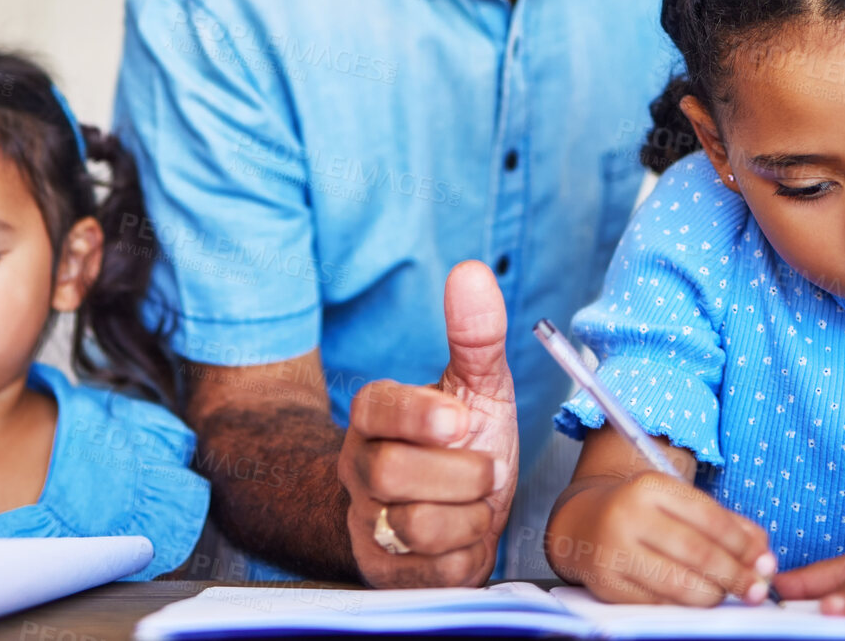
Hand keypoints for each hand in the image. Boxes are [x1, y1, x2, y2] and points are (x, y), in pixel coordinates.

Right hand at [337, 260, 517, 586]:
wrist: (458, 514)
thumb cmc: (465, 445)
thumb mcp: (477, 387)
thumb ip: (475, 333)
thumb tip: (471, 271)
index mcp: (375, 414)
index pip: (375, 408)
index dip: (418, 416)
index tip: (460, 421)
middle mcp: (359, 466)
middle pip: (390, 473)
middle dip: (459, 474)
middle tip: (485, 469)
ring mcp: (366, 520)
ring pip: (410, 526)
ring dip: (468, 516)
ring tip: (476, 503)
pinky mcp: (383, 570)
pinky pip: (430, 571)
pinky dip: (465, 555)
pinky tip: (466, 537)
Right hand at [567, 469, 775, 604]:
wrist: (583, 523)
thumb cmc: (642, 514)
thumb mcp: (678, 503)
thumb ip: (724, 523)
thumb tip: (763, 554)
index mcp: (650, 486)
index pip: (711, 519)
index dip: (744, 546)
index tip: (765, 563)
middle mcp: (628, 514)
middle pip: (698, 553)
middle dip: (736, 576)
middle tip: (756, 589)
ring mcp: (614, 550)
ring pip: (680, 584)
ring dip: (713, 595)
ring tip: (724, 594)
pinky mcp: (607, 582)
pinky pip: (659, 602)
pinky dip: (684, 606)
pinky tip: (695, 600)